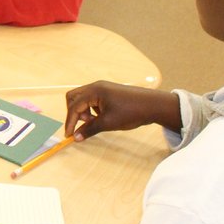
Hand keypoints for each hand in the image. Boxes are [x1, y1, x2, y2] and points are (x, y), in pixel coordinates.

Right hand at [63, 81, 181, 139]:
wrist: (154, 105)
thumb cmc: (131, 112)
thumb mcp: (108, 123)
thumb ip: (90, 129)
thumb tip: (76, 137)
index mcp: (94, 91)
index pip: (74, 106)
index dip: (70, 122)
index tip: (69, 135)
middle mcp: (96, 86)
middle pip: (74, 97)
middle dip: (73, 112)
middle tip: (82, 124)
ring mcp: (103, 88)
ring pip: (83, 98)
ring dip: (83, 111)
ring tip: (94, 122)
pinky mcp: (109, 91)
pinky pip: (92, 99)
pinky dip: (92, 109)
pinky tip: (102, 117)